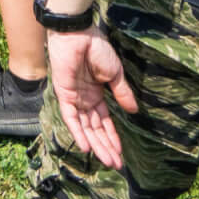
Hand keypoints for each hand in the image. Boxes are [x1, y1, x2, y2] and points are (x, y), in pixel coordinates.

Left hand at [47, 24, 136, 169]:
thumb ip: (121, 93)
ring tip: (107, 161)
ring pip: (84, 127)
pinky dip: (78, 133)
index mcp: (96, 93)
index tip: (121, 153)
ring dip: (95, 144)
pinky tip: (87, 147)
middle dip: (106, 146)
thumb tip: (134, 111)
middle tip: (116, 165)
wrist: (79, 33)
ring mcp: (74, 97)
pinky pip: (71, 118)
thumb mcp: (114, 73)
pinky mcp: (64, 94)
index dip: (112, 137)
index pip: (104, 121)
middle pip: (95, 129)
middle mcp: (84, 99)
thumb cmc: (96, 47)